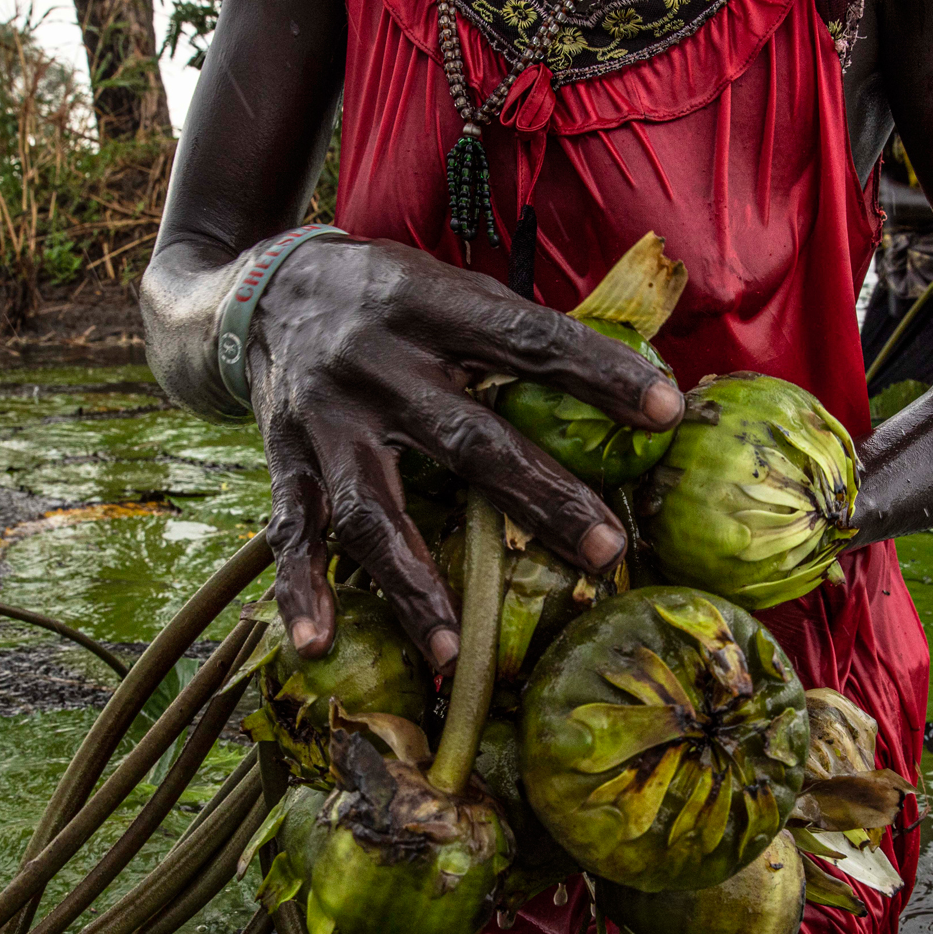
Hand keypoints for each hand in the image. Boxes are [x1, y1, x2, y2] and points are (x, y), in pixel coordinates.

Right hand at [247, 237, 683, 671]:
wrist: (263, 290)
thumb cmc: (388, 298)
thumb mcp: (449, 286)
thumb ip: (519, 333)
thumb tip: (633, 379)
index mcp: (431, 306)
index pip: (528, 339)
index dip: (599, 373)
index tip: (668, 411)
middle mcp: (375, 363)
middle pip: (465, 440)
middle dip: (538, 496)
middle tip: (606, 547)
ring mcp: (326, 421)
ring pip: (372, 510)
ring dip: (413, 582)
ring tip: (455, 647)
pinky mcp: (285, 461)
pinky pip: (292, 533)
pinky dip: (300, 590)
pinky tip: (315, 644)